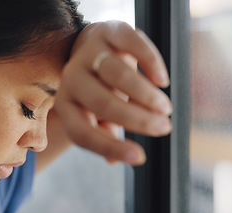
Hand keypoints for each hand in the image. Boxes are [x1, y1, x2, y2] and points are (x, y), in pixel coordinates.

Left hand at [54, 21, 171, 165]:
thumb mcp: (95, 115)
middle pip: (102, 103)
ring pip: (118, 75)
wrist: (93, 49)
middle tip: (164, 128)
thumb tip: (114, 162)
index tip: (140, 158)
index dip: (111, 148)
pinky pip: (132, 44)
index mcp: (66, 104)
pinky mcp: (110, 31)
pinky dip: (150, 62)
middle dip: (137, 119)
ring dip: (146, 95)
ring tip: (165, 109)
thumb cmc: (98, 91)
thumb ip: (103, 134)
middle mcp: (72, 77)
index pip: (83, 133)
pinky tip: (162, 80)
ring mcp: (90, 52)